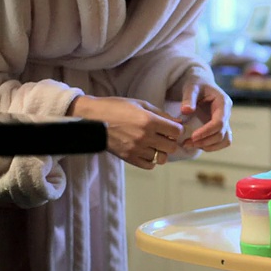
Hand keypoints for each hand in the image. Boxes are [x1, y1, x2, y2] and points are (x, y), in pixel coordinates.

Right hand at [67, 96, 182, 168]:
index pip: (176, 131)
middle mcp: (144, 136)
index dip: (177, 129)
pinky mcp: (128, 158)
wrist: (91, 118)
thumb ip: (161, 114)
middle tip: (164, 136)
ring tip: (154, 145)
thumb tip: (178, 122)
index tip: (172, 128)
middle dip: (171, 141)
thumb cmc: (116, 107)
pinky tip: (146, 151)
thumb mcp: (140, 104)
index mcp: (149, 121)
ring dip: (161, 151)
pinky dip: (151, 160)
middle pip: (171, 147)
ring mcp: (136, 149)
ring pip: (161, 158)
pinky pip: (149, 165)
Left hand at [178, 77, 232, 151]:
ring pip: (224, 140)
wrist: (200, 82)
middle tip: (187, 143)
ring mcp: (225, 121)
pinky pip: (222, 141)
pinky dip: (211, 146)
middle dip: (205, 141)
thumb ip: (188, 98)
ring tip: (190, 145)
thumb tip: (186, 111)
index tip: (192, 137)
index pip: (219, 122)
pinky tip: (196, 144)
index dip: (207, 132)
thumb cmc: (196, 83)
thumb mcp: (191, 86)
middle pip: (222, 134)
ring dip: (209, 146)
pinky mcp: (220, 127)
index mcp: (223, 103)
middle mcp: (227, 113)